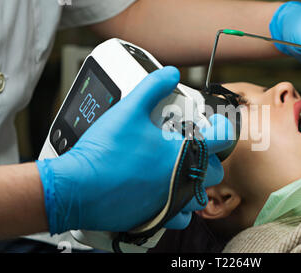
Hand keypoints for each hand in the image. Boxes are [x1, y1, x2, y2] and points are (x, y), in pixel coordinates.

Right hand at [36, 67, 232, 233]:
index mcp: (183, 153)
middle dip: (207, 157)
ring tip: (178, 170)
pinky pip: (183, 217)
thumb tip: (170, 74)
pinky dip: (180, 206)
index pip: (223, 137)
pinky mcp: (159, 217)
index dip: (223, 126)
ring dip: (195, 182)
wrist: (77, 188)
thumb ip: (152, 88)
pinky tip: (168, 193)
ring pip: (201, 195)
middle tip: (190, 148)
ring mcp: (173, 201)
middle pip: (215, 170)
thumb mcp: (128, 110)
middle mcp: (183, 180)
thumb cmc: (103, 152)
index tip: (215, 125)